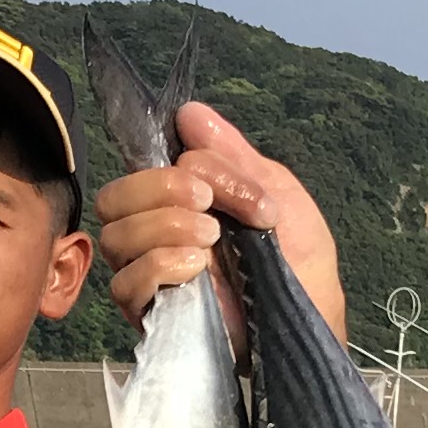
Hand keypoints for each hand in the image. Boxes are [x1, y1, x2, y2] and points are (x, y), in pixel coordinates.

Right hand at [91, 102, 346, 344]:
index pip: (139, 170)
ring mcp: (150, 276)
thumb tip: (188, 113)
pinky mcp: (152, 315)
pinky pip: (126, 282)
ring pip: (115, 236)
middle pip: (114, 198)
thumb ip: (230, 155)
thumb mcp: (274, 191)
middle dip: (160, 189)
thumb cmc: (301, 258)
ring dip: (165, 225)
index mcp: (179, 204)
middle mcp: (155, 236)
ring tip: (212, 239)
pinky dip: (160, 264)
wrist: (313, 314)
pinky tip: (197, 268)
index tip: (223, 181)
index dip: (175, 166)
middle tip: (207, 204)